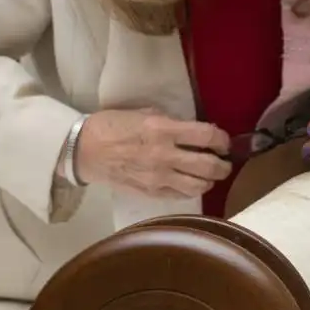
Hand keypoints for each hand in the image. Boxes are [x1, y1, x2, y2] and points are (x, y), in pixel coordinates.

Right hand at [75, 108, 232, 196]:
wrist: (84, 150)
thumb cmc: (113, 125)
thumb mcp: (145, 114)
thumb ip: (171, 122)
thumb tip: (194, 131)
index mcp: (163, 130)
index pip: (207, 136)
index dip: (222, 139)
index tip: (224, 141)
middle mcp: (164, 156)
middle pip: (208, 165)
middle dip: (224, 165)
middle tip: (225, 161)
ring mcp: (157, 178)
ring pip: (198, 186)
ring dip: (211, 180)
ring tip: (211, 175)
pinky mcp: (150, 192)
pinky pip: (180, 196)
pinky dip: (192, 190)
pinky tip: (191, 184)